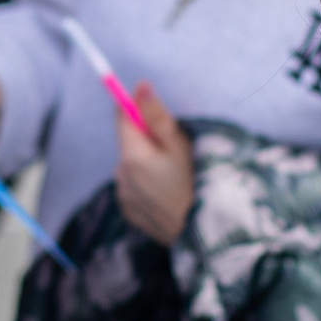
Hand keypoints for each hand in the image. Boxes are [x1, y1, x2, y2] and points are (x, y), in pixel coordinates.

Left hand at [115, 82, 193, 244]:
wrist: (199, 235)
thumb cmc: (194, 185)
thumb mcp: (180, 146)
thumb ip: (157, 116)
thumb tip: (140, 85)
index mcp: (132, 154)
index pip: (121, 116)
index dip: (135, 108)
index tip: (153, 113)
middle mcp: (120, 173)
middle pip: (128, 142)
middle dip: (146, 140)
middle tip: (174, 153)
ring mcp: (123, 194)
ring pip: (130, 165)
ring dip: (146, 164)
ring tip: (173, 178)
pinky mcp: (129, 210)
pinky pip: (133, 187)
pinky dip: (146, 185)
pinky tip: (166, 195)